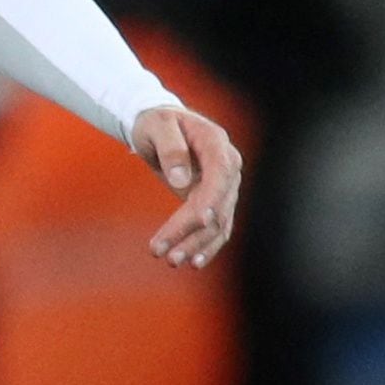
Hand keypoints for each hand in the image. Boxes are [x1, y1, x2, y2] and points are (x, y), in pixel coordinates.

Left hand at [130, 104, 242, 270]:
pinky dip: (206, 244)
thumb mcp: (157, 126)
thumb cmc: (156, 122)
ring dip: (197, 244)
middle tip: (164, 253)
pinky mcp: (215, 199)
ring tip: (172, 261)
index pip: (219, 177)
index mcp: (217, 144)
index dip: (210, 200)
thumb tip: (181, 180)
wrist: (161, 126)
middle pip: (217, 205)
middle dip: (192, 231)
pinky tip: (193, 261)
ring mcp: (224, 185)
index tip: (195, 220)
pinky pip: (216, 226)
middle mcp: (228, 166)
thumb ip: (170, 149)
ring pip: (218, 221)